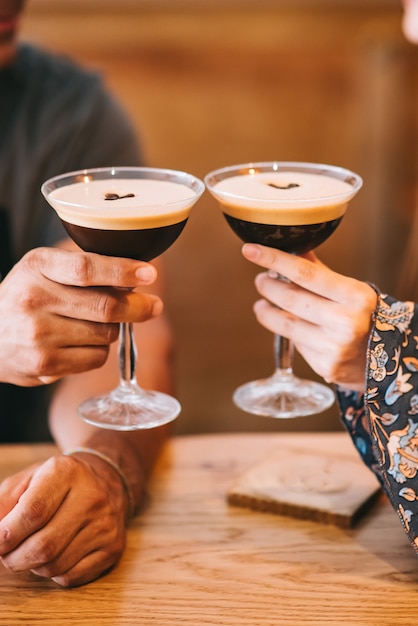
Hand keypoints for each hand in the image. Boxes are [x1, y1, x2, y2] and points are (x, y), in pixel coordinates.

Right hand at [0, 247, 161, 385]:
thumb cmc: (26, 297)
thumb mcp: (43, 269)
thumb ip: (83, 268)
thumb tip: (136, 277)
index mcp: (37, 266)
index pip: (86, 268)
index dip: (123, 272)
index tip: (149, 274)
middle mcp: (35, 299)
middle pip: (105, 307)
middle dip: (138, 307)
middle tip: (153, 306)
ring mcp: (39, 335)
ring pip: (106, 334)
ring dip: (113, 329)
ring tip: (97, 324)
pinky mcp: (45, 364)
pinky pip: (96, 357)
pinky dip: (99, 350)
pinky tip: (82, 343)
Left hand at [0, 452, 129, 586]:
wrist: (108, 480)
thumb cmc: (60, 482)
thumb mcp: (29, 478)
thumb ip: (4, 502)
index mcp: (67, 472)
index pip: (33, 512)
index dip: (8, 534)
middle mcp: (91, 496)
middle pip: (43, 545)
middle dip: (14, 558)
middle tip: (7, 554)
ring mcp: (105, 524)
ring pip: (55, 565)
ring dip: (33, 566)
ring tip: (33, 550)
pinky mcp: (113, 547)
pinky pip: (71, 577)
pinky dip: (53, 573)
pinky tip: (56, 554)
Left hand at [242, 243, 377, 390]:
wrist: (385, 359)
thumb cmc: (364, 317)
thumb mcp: (350, 290)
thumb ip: (318, 272)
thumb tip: (291, 249)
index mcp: (355, 296)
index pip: (305, 273)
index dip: (274, 260)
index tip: (251, 251)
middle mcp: (346, 322)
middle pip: (290, 298)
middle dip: (268, 286)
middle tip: (261, 280)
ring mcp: (334, 347)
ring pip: (286, 324)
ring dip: (267, 312)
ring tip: (262, 304)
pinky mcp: (325, 366)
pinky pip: (296, 344)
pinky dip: (289, 333)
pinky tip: (292, 328)